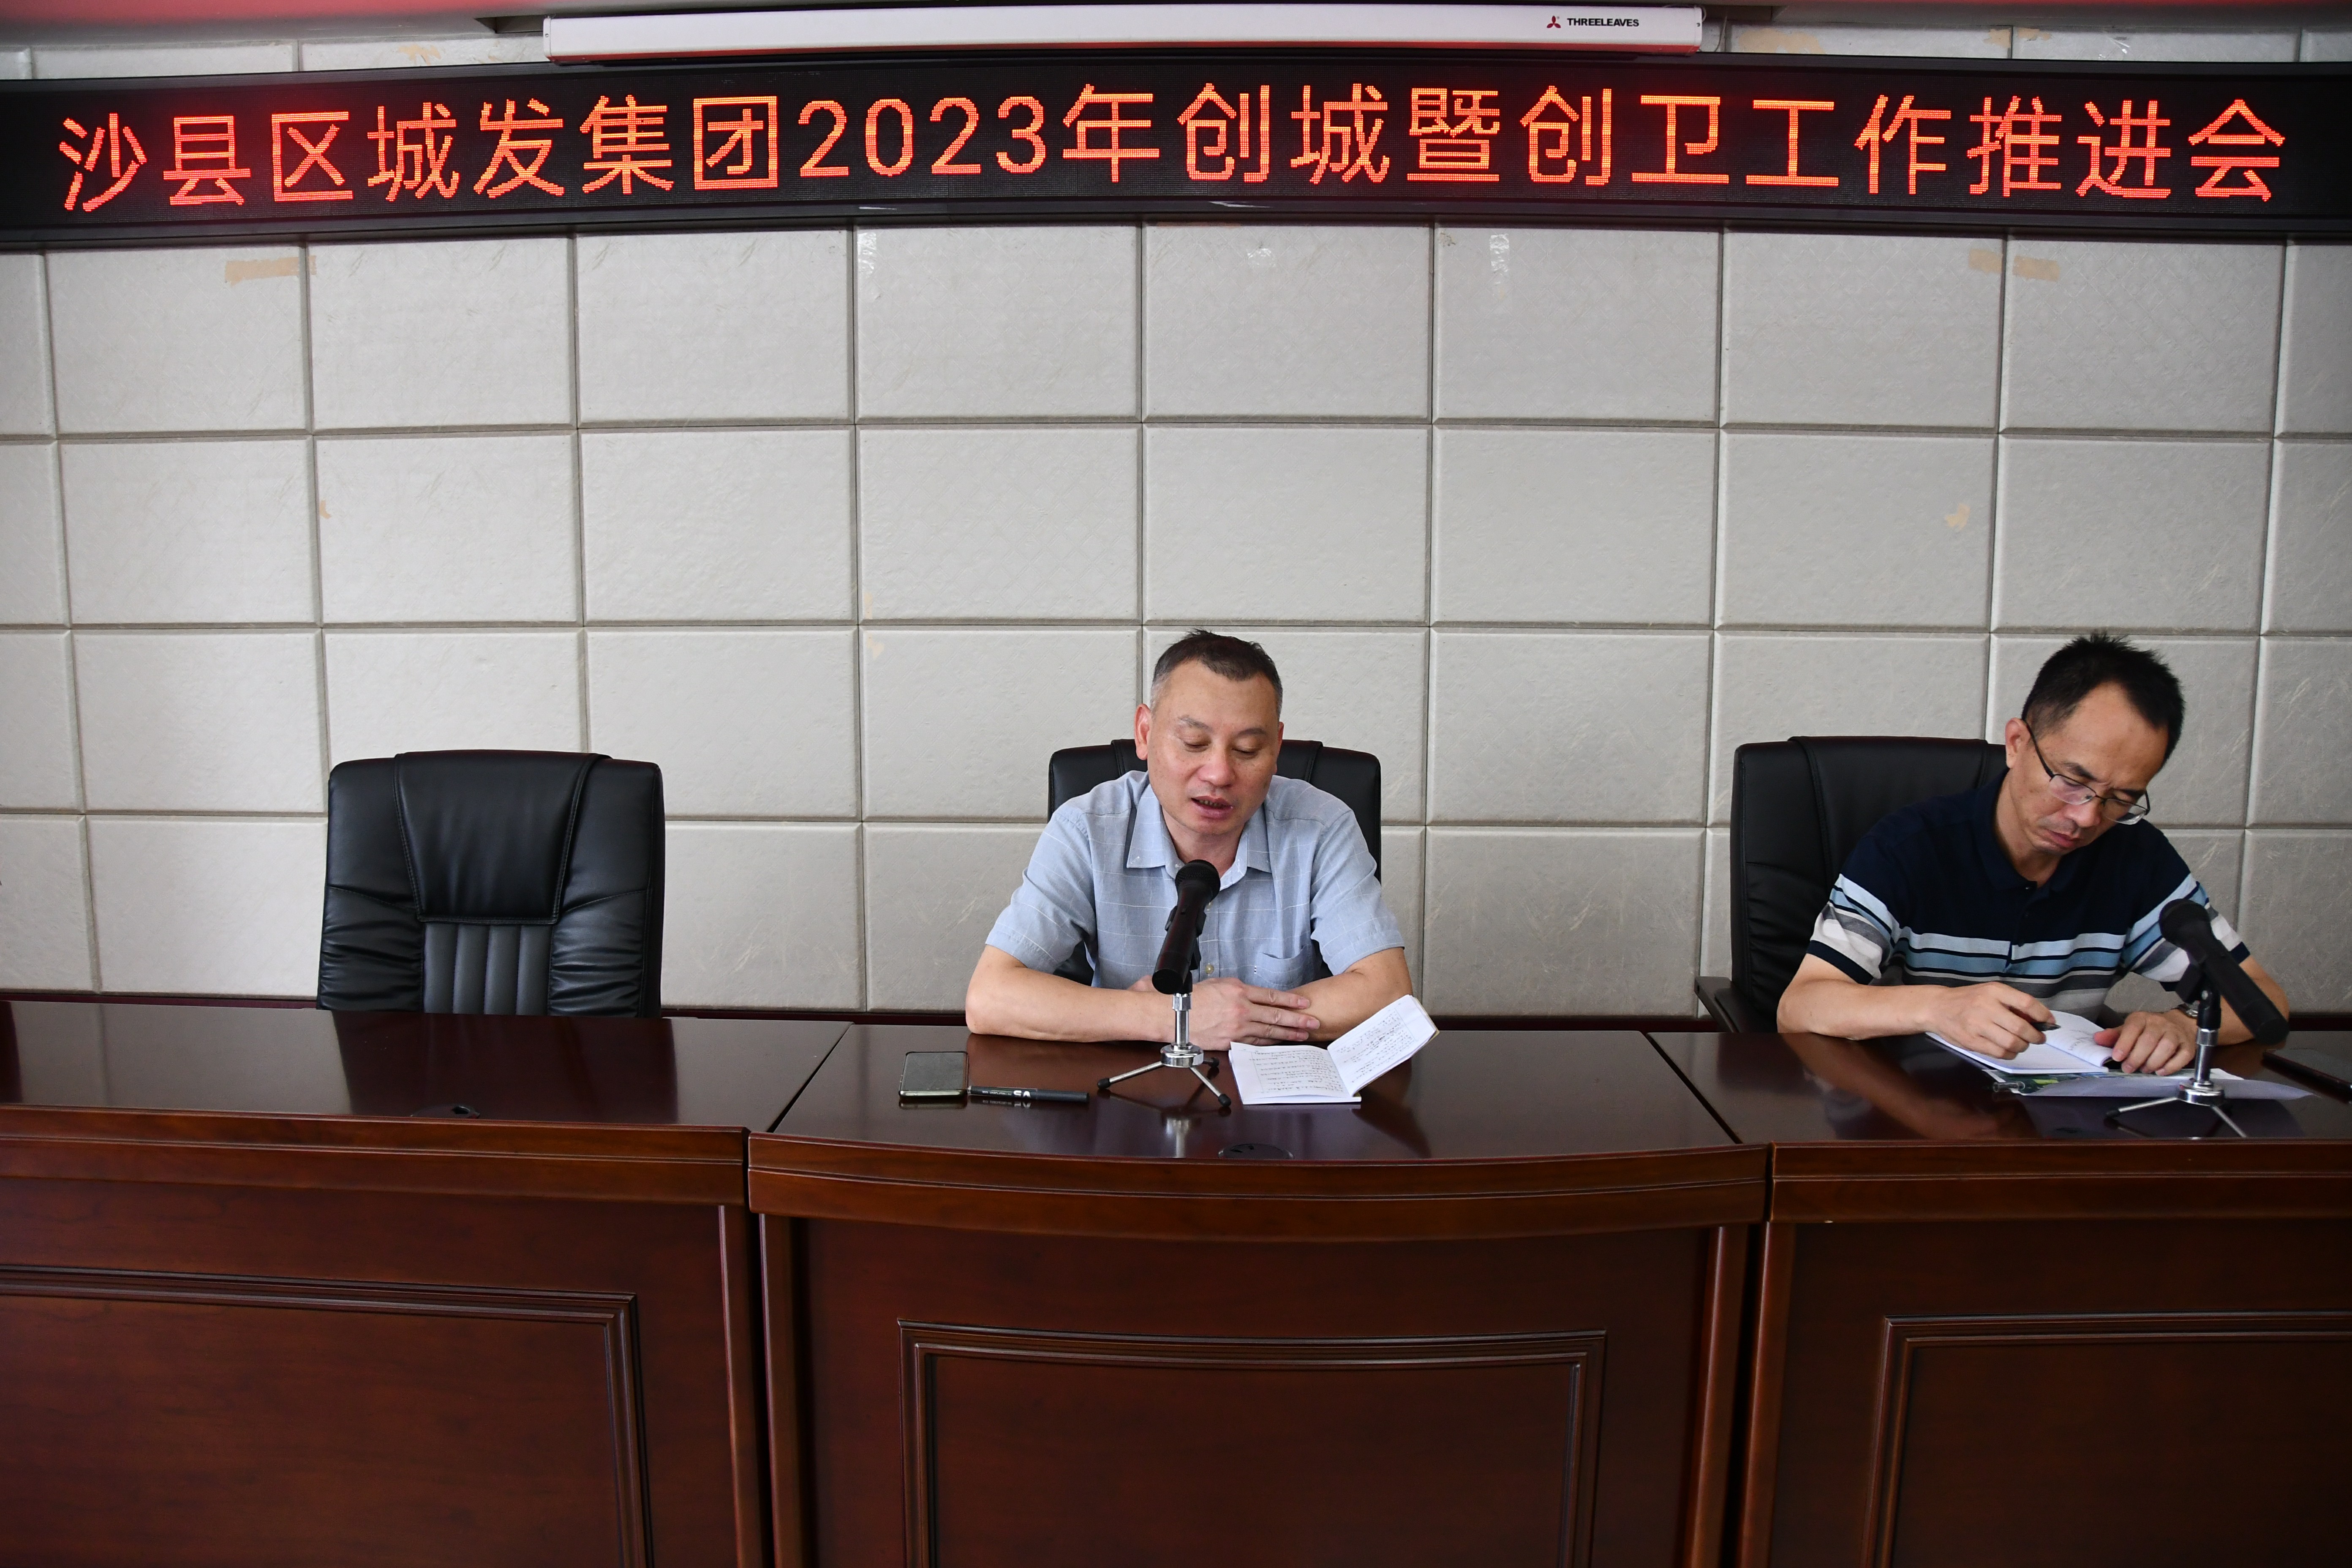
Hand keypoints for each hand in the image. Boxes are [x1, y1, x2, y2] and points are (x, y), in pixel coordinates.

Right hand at [1182, 977, 1318, 1047]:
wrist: (1174, 1014)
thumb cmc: (1192, 998)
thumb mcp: (1219, 984)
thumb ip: (1239, 990)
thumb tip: (1253, 995)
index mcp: (1239, 991)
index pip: (1272, 996)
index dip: (1291, 1000)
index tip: (1304, 1003)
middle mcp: (1241, 1009)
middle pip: (1276, 1016)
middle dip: (1298, 1020)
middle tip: (1313, 1022)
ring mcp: (1237, 1027)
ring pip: (1268, 1032)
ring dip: (1288, 1034)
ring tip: (1302, 1035)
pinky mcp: (1230, 1041)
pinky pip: (1254, 1042)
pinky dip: (1268, 1043)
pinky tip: (1279, 1044)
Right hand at [1925, 983, 2052, 1058]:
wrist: (1937, 1007)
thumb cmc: (1969, 999)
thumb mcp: (1990, 992)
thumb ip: (2012, 1003)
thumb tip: (2039, 1019)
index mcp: (1994, 991)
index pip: (2026, 1003)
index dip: (2043, 1015)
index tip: (2050, 1022)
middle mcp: (1986, 1007)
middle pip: (2021, 1027)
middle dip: (2035, 1036)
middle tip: (2038, 1038)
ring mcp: (1977, 1025)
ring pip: (2011, 1043)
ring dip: (2022, 1046)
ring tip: (2021, 1044)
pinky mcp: (1972, 1041)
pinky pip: (1999, 1052)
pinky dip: (2010, 1053)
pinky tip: (2009, 1049)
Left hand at [2094, 1010, 2194, 1074]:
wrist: (2178, 1024)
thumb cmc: (2150, 1028)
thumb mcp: (2130, 1028)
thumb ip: (2114, 1035)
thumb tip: (2098, 1039)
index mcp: (2143, 1018)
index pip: (2133, 1028)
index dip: (2124, 1043)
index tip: (2117, 1057)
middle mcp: (2160, 1024)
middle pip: (2149, 1040)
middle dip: (2136, 1057)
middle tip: (2129, 1068)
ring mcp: (2176, 1034)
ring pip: (2166, 1047)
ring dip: (2153, 1062)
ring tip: (2144, 1069)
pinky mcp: (2187, 1046)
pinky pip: (2182, 1056)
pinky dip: (2171, 1066)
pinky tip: (2160, 1071)